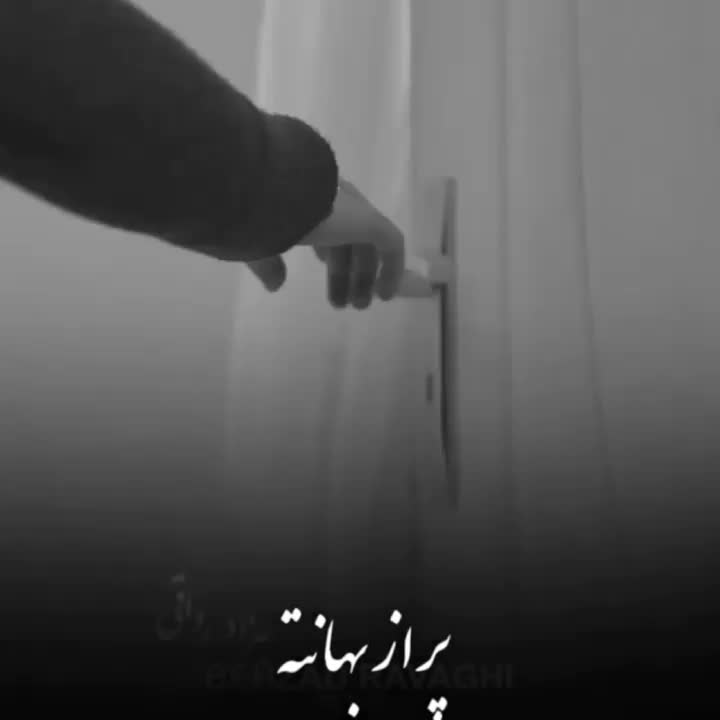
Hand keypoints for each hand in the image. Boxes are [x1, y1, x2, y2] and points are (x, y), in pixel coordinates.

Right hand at [248, 178, 405, 308]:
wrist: (273, 190)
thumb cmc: (258, 215)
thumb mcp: (260, 243)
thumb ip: (269, 264)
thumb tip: (275, 286)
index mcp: (308, 199)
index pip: (328, 224)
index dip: (329, 248)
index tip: (322, 266)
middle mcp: (335, 200)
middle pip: (349, 239)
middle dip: (346, 272)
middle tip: (344, 302)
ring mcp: (355, 210)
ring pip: (368, 244)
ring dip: (365, 277)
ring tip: (359, 306)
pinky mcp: (371, 221)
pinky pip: (391, 246)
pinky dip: (391, 270)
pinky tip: (384, 295)